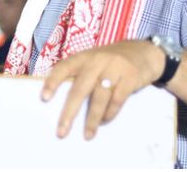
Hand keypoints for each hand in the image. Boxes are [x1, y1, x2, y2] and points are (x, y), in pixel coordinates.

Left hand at [41, 39, 163, 139]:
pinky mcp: (130, 76)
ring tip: (87, 134)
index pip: (64, 67)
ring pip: (99, 96)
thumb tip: (63, 104)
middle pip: (80, 87)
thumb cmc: (111, 62)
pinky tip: (106, 121)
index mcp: (84, 56)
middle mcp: (98, 59)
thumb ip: (81, 75)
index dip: (53, 81)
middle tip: (62, 132)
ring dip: (93, 118)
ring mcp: (115, 66)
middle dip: (70, 111)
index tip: (44, 98)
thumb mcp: (95, 61)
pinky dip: (110, 113)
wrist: (143, 52)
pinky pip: (117, 98)